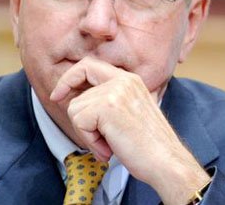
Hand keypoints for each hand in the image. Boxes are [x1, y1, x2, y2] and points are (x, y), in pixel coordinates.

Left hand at [50, 56, 208, 204]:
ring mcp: (115, 92)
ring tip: (109, 143)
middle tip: (91, 133)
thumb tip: (76, 99)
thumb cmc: (149, 145)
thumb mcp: (130, 112)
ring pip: (75, 108)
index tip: (59, 94)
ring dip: (87, 133)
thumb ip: (109, 100)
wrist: (165, 160)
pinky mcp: (107, 107)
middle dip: (77, 113)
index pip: (89, 65)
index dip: (70, 77)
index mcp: (131, 79)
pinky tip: (108, 147)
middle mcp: (123, 80)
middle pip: (77, 87)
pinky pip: (79, 122)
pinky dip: (89, 140)